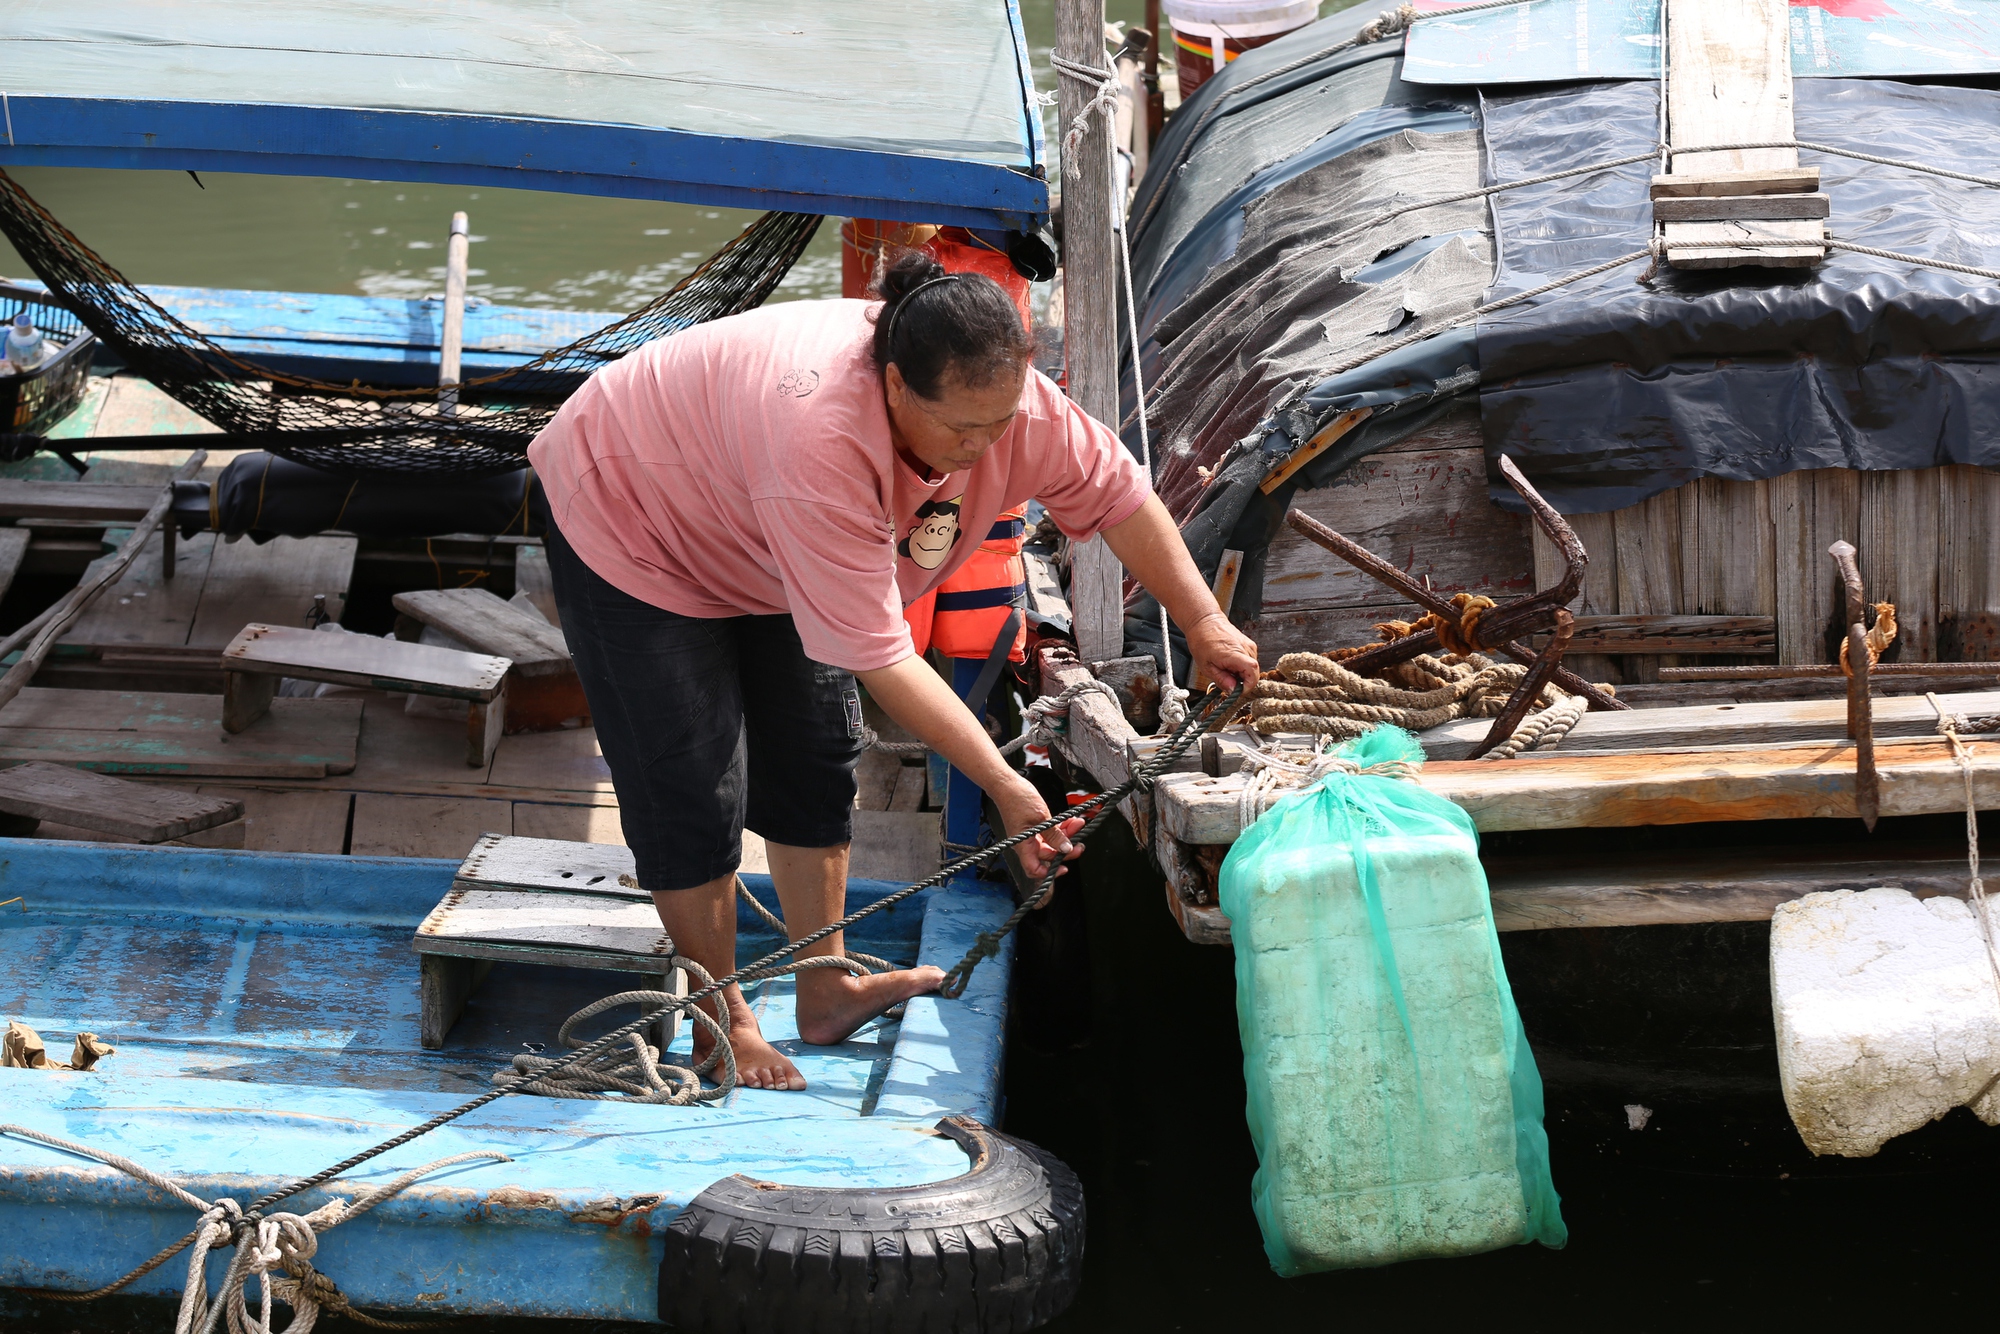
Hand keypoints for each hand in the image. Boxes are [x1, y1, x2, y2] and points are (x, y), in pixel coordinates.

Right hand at [993, 774, 1083, 888]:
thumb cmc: (1016, 798)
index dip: (1049, 873)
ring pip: (1052, 843)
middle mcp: (1026, 843)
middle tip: (1079, 844)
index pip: (1034, 869)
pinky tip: (1070, 821)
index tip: (1064, 868)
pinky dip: (1060, 828)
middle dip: (1065, 849)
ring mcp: (1030, 835)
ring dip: (1066, 835)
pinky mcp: (1034, 827)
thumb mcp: (1041, 817)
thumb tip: (1066, 849)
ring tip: (1077, 825)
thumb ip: (1055, 835)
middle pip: (1048, 855)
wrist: (1007, 784)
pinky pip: (1050, 833)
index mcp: (1023, 845)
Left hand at [1186, 611, 1260, 693]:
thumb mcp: (1206, 666)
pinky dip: (1241, 666)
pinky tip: (1229, 663)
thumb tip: (1232, 690)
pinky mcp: (1249, 644)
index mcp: (1234, 653)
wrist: (1204, 621)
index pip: (1253, 673)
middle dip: (1242, 682)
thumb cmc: (1202, 640)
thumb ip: (1221, 680)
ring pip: (1252, 668)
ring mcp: (1249, 645)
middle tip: (1227, 680)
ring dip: (1241, 674)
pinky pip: (1250, 661)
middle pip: (1254, 673)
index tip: (1237, 691)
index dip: (1247, 686)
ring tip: (1226, 669)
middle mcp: (1246, 649)